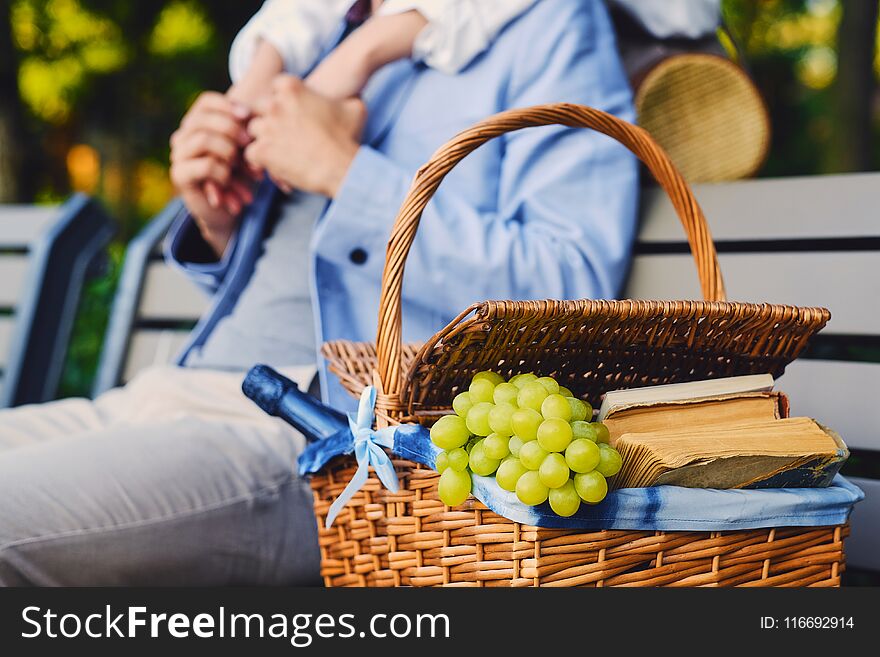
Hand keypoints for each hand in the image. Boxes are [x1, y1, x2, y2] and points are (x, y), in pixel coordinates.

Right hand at [169, 92, 255, 255]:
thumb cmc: (240, 176)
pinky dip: (224, 172)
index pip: (206, 102)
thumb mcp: (246, 150)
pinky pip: (206, 165)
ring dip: (229, 152)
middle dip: (232, 129)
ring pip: (204, 139)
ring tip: (241, 167)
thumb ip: (245, 132)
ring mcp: (179, 155)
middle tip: (250, 145)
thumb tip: (251, 117)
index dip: (227, 106)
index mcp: (196, 125)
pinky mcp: (180, 175)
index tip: (248, 117)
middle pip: (204, 118)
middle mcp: (183, 136)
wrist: (229, 210)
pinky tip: (231, 182)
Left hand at [245, 76, 365, 197]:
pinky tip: (276, 163)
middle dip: (270, 117)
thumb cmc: (348, 137)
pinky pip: (251, 153)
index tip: (292, 110)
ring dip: (265, 138)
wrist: (342, 167)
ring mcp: (266, 128)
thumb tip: (353, 96)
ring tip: (281, 149)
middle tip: (284, 131)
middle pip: (261, 107)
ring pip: (254, 129)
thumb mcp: (354, 108)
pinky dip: (262, 160)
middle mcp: (274, 105)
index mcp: (292, 88)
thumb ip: (344, 98)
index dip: (283, 99)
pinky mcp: (261, 151)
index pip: (276, 86)